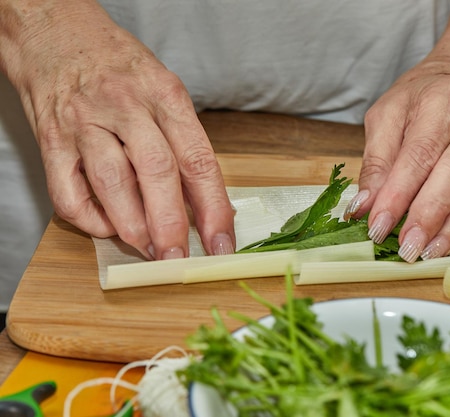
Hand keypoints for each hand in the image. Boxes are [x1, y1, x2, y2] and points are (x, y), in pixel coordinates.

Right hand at [2, 2, 234, 258]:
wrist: (56, 32)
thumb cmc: (119, 67)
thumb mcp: (164, 90)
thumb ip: (183, 142)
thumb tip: (204, 204)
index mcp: (165, 95)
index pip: (198, 159)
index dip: (213, 207)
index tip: (222, 242)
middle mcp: (127, 106)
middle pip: (157, 173)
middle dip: (172, 225)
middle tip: (179, 258)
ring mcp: (86, 122)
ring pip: (113, 183)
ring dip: (133, 226)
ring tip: (147, 249)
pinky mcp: (51, 139)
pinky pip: (68, 190)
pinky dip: (89, 219)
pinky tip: (106, 227)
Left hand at [345, 57, 449, 261]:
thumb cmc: (422, 98)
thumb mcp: (387, 115)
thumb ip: (376, 160)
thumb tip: (363, 206)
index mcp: (445, 101)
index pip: (420, 154)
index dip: (398, 194)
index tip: (378, 225)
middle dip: (429, 216)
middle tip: (406, 247)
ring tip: (429, 254)